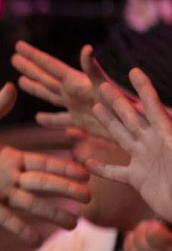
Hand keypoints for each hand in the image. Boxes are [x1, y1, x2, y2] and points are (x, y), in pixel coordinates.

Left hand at [0, 84, 88, 241]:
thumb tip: (11, 86)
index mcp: (10, 158)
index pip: (44, 163)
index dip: (64, 168)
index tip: (85, 172)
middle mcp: (8, 177)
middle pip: (44, 185)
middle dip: (67, 191)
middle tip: (89, 197)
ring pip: (30, 204)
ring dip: (52, 213)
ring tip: (73, 224)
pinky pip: (5, 218)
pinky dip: (20, 229)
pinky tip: (36, 240)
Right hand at [11, 41, 117, 140]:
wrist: (139, 126)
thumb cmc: (124, 106)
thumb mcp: (105, 85)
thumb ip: (93, 69)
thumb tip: (86, 49)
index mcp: (76, 83)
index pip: (50, 66)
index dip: (33, 56)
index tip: (18, 45)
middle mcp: (74, 92)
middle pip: (46, 77)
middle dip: (30, 67)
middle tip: (14, 56)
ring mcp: (77, 106)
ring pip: (50, 96)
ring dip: (36, 89)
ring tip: (21, 81)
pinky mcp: (82, 122)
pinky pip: (62, 120)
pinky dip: (50, 120)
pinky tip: (39, 119)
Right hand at [89, 68, 171, 221]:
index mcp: (167, 136)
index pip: (154, 108)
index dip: (144, 90)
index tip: (134, 72)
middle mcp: (154, 144)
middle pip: (132, 117)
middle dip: (118, 101)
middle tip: (102, 85)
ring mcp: (145, 160)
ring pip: (122, 136)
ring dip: (108, 123)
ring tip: (96, 108)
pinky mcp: (137, 178)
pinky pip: (116, 171)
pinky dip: (102, 168)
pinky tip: (87, 163)